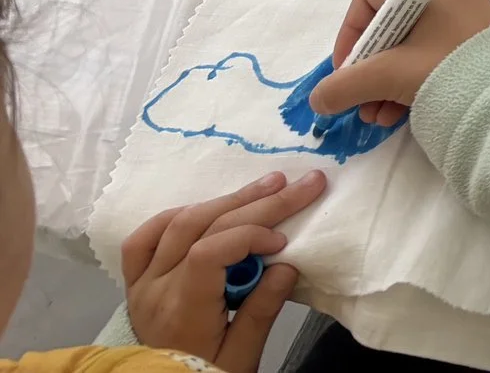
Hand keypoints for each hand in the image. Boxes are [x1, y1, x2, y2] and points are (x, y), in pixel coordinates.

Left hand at [122, 168, 325, 370]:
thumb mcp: (240, 359)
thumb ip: (261, 313)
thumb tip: (288, 265)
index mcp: (183, 311)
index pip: (209, 252)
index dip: (250, 235)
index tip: (283, 242)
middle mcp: (156, 290)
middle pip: (202, 227)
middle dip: (258, 203)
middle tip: (302, 185)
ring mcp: (142, 283)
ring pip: (179, 222)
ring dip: (227, 200)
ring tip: (268, 185)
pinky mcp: (136, 282)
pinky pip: (144, 237)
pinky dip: (178, 215)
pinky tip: (209, 207)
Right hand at [308, 0, 489, 128]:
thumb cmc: (452, 70)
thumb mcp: (392, 75)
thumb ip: (347, 84)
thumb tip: (318, 98)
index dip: (350, 32)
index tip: (346, 70)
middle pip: (389, 25)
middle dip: (367, 68)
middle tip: (358, 101)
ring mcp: (465, 19)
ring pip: (408, 46)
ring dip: (383, 82)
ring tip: (374, 117)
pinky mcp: (476, 45)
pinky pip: (429, 56)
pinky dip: (407, 82)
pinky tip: (393, 115)